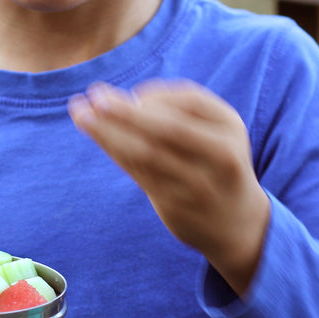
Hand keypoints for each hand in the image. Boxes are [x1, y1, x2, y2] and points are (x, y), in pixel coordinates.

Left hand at [68, 79, 269, 294]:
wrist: (238, 224)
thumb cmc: (217, 164)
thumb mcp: (216, 132)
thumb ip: (179, 111)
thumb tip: (123, 99)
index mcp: (231, 128)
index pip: (190, 100)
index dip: (156, 93)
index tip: (133, 94)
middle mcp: (220, 156)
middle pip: (166, 128)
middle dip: (126, 111)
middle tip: (93, 94)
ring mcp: (198, 185)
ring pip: (146, 153)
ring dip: (109, 131)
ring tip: (80, 112)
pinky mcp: (175, 206)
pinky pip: (138, 173)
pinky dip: (114, 149)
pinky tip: (96, 134)